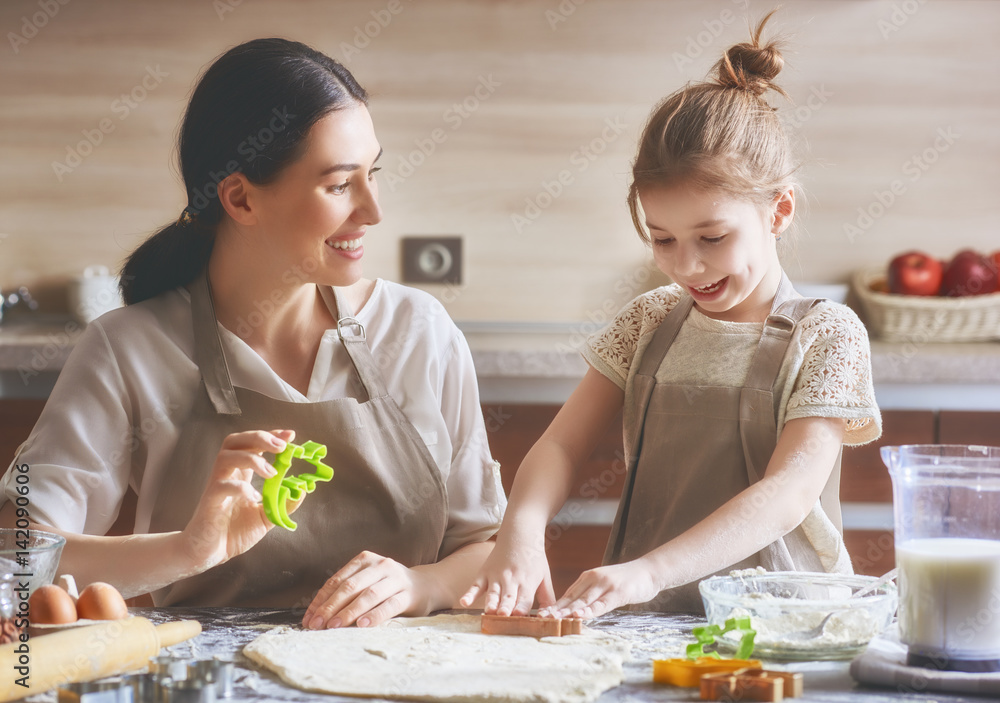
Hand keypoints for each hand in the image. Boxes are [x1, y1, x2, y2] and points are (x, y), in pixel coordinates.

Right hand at [181, 429, 294, 569]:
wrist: (209, 553)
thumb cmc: (233, 532)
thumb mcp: (265, 516)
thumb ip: (282, 504)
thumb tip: (302, 491)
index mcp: (240, 473)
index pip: (251, 443)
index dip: (270, 435)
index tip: (290, 435)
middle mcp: (226, 474)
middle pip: (235, 441)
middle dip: (259, 438)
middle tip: (282, 446)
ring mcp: (216, 486)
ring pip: (226, 457)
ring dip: (252, 459)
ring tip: (271, 472)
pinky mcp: (209, 502)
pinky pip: (221, 486)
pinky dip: (240, 488)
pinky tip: (254, 497)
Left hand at [302, 551, 431, 629]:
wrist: (426, 585)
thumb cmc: (388, 587)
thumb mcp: (367, 582)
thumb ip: (347, 592)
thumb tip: (317, 615)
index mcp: (365, 560)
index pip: (337, 580)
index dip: (321, 600)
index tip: (309, 618)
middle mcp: (380, 565)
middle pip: (350, 587)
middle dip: (331, 607)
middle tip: (317, 625)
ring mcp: (396, 579)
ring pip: (368, 595)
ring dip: (349, 612)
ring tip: (334, 627)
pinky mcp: (408, 594)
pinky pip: (389, 605)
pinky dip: (374, 615)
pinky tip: (361, 625)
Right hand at [459, 532, 554, 616]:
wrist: (520, 534)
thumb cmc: (534, 559)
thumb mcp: (545, 577)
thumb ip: (547, 598)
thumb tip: (552, 618)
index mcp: (528, 582)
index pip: (525, 599)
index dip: (522, 608)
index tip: (519, 617)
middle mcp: (512, 580)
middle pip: (508, 597)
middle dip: (505, 607)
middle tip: (503, 616)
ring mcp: (496, 576)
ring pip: (493, 592)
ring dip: (491, 602)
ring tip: (489, 611)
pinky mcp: (485, 573)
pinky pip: (476, 585)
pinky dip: (469, 594)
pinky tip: (463, 602)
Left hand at [540, 560, 659, 618]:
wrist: (648, 571)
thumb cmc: (626, 582)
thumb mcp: (604, 585)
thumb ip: (590, 595)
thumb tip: (574, 610)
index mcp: (588, 578)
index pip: (568, 594)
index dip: (555, 605)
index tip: (541, 615)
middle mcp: (593, 579)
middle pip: (572, 598)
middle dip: (556, 609)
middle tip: (541, 618)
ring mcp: (605, 585)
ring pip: (583, 601)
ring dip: (568, 611)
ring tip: (555, 618)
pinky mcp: (617, 592)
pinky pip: (601, 604)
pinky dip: (590, 611)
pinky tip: (580, 616)